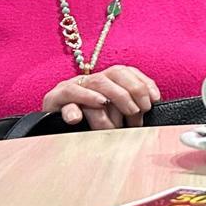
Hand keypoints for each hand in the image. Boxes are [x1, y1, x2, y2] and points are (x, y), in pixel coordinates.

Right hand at [41, 66, 161, 129]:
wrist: (51, 133)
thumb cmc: (88, 127)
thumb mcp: (113, 117)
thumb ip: (129, 110)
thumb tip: (152, 106)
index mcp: (104, 81)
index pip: (126, 72)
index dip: (142, 83)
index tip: (154, 100)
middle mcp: (89, 80)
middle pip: (113, 75)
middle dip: (129, 92)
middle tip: (137, 112)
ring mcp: (72, 86)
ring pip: (94, 83)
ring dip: (109, 97)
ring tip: (121, 111)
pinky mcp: (54, 98)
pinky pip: (68, 96)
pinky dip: (78, 103)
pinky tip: (82, 116)